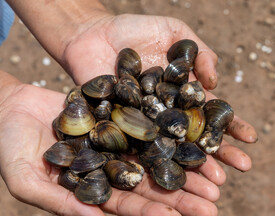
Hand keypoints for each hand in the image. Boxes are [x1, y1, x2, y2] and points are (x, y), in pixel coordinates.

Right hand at [0, 74, 198, 215]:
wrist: (12, 107)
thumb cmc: (11, 146)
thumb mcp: (29, 180)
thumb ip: (63, 202)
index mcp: (95, 190)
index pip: (128, 206)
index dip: (153, 213)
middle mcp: (112, 169)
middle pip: (152, 185)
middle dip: (182, 196)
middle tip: (213, 203)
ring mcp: (119, 143)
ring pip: (158, 157)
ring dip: (185, 168)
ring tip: (216, 176)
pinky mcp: (122, 117)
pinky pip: (151, 125)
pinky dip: (171, 132)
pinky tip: (194, 136)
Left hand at [61, 14, 257, 214]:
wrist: (93, 34)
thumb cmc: (135, 30)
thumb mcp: (175, 31)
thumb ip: (200, 52)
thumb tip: (213, 83)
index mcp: (183, 94)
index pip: (211, 113)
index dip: (232, 125)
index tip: (251, 139)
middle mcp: (167, 114)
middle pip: (197, 137)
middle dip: (221, 152)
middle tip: (242, 167)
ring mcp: (144, 124)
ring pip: (172, 149)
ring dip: (195, 166)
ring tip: (217, 181)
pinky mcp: (119, 130)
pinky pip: (137, 148)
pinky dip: (153, 164)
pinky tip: (171, 177)